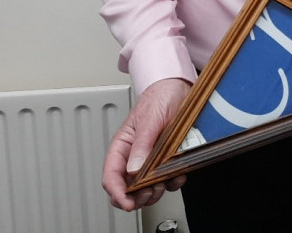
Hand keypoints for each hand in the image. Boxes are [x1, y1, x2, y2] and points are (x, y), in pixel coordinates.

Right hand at [102, 78, 190, 210]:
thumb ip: (142, 144)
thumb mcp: (149, 120)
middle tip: (149, 193)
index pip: (111, 176)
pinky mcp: (167, 158)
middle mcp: (135, 155)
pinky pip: (167, 179)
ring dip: (155, 191)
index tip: (127, 203)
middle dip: (137, 196)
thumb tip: (133, 170)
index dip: (117, 193)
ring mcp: (152, 158)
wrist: (180, 87)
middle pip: (127, 187)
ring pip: (146, 187)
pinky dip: (173, 181)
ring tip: (162, 184)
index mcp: (123, 147)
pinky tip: (177, 174)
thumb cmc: (159, 97)